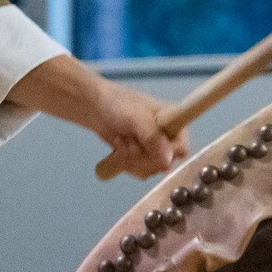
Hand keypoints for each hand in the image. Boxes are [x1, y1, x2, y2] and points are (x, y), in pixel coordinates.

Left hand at [7, 55, 188, 178]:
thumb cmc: (110, 102)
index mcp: (173, 118)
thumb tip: (165, 159)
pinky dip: (122, 163)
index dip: (170, 152)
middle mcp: (167, 131)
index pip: (184, 145)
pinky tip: (113, 150)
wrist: (86, 102)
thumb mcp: (130, 117)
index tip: (151, 149)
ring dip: (129, 160)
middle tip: (124, 143)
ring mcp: (152, 143)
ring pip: (149, 169)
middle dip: (142, 157)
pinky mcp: (138, 151)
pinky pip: (136, 169)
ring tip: (117, 142)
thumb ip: (149, 137)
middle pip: (166, 162)